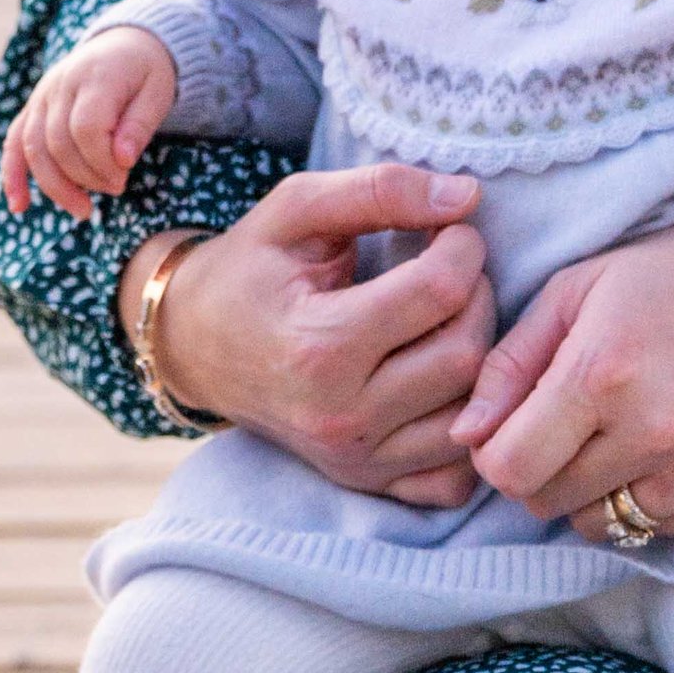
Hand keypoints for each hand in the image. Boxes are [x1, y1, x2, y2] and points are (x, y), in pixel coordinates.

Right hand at [5, 28, 178, 215]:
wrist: (125, 43)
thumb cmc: (146, 72)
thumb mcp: (158, 93)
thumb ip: (140, 125)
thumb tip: (123, 161)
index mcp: (95, 76)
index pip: (86, 129)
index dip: (102, 162)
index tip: (124, 177)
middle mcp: (61, 84)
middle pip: (58, 142)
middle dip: (85, 177)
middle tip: (116, 189)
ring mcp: (42, 95)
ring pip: (33, 148)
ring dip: (55, 186)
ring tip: (83, 210)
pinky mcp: (33, 108)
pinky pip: (14, 143)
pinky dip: (13, 175)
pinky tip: (19, 206)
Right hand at [119, 166, 496, 502]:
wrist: (193, 345)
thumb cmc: (249, 268)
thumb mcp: (297, 208)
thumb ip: (380, 190)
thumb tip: (467, 196)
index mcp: (319, 346)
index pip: (440, 292)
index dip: (462, 246)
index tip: (448, 229)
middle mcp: (340, 417)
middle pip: (465, 353)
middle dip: (477, 296)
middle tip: (452, 269)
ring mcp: (355, 460)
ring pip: (472, 412)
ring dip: (480, 356)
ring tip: (449, 318)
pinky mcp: (367, 482)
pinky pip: (453, 476)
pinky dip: (467, 427)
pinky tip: (446, 380)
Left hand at [451, 197, 673, 541]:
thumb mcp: (581, 286)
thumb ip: (511, 361)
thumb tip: (463, 435)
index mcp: (602, 370)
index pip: (508, 468)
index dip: (493, 454)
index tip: (509, 428)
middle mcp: (651, 429)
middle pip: (543, 502)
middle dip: (536, 471)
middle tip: (560, 429)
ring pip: (593, 526)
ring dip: (585, 492)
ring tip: (611, 437)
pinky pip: (650, 529)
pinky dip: (638, 500)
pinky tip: (657, 449)